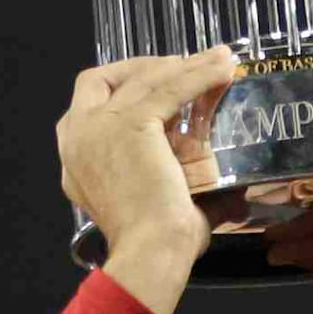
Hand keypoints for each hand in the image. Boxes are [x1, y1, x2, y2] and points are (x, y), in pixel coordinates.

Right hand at [57, 48, 236, 313]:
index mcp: (77, 157)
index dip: (123, 87)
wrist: (151, 253)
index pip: (90, 103)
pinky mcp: (130, 123)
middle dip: (142, 67)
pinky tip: (224, 68)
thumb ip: (188, 191)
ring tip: (219, 60)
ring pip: (145, 79)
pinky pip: (169, 87)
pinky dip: (199, 74)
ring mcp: (99, 126)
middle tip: (184, 67)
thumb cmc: (158, 244)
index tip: (159, 84)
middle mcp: (78, 136)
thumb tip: (235, 196)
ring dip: (184, 65)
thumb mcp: (163, 206)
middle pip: (104, 79)